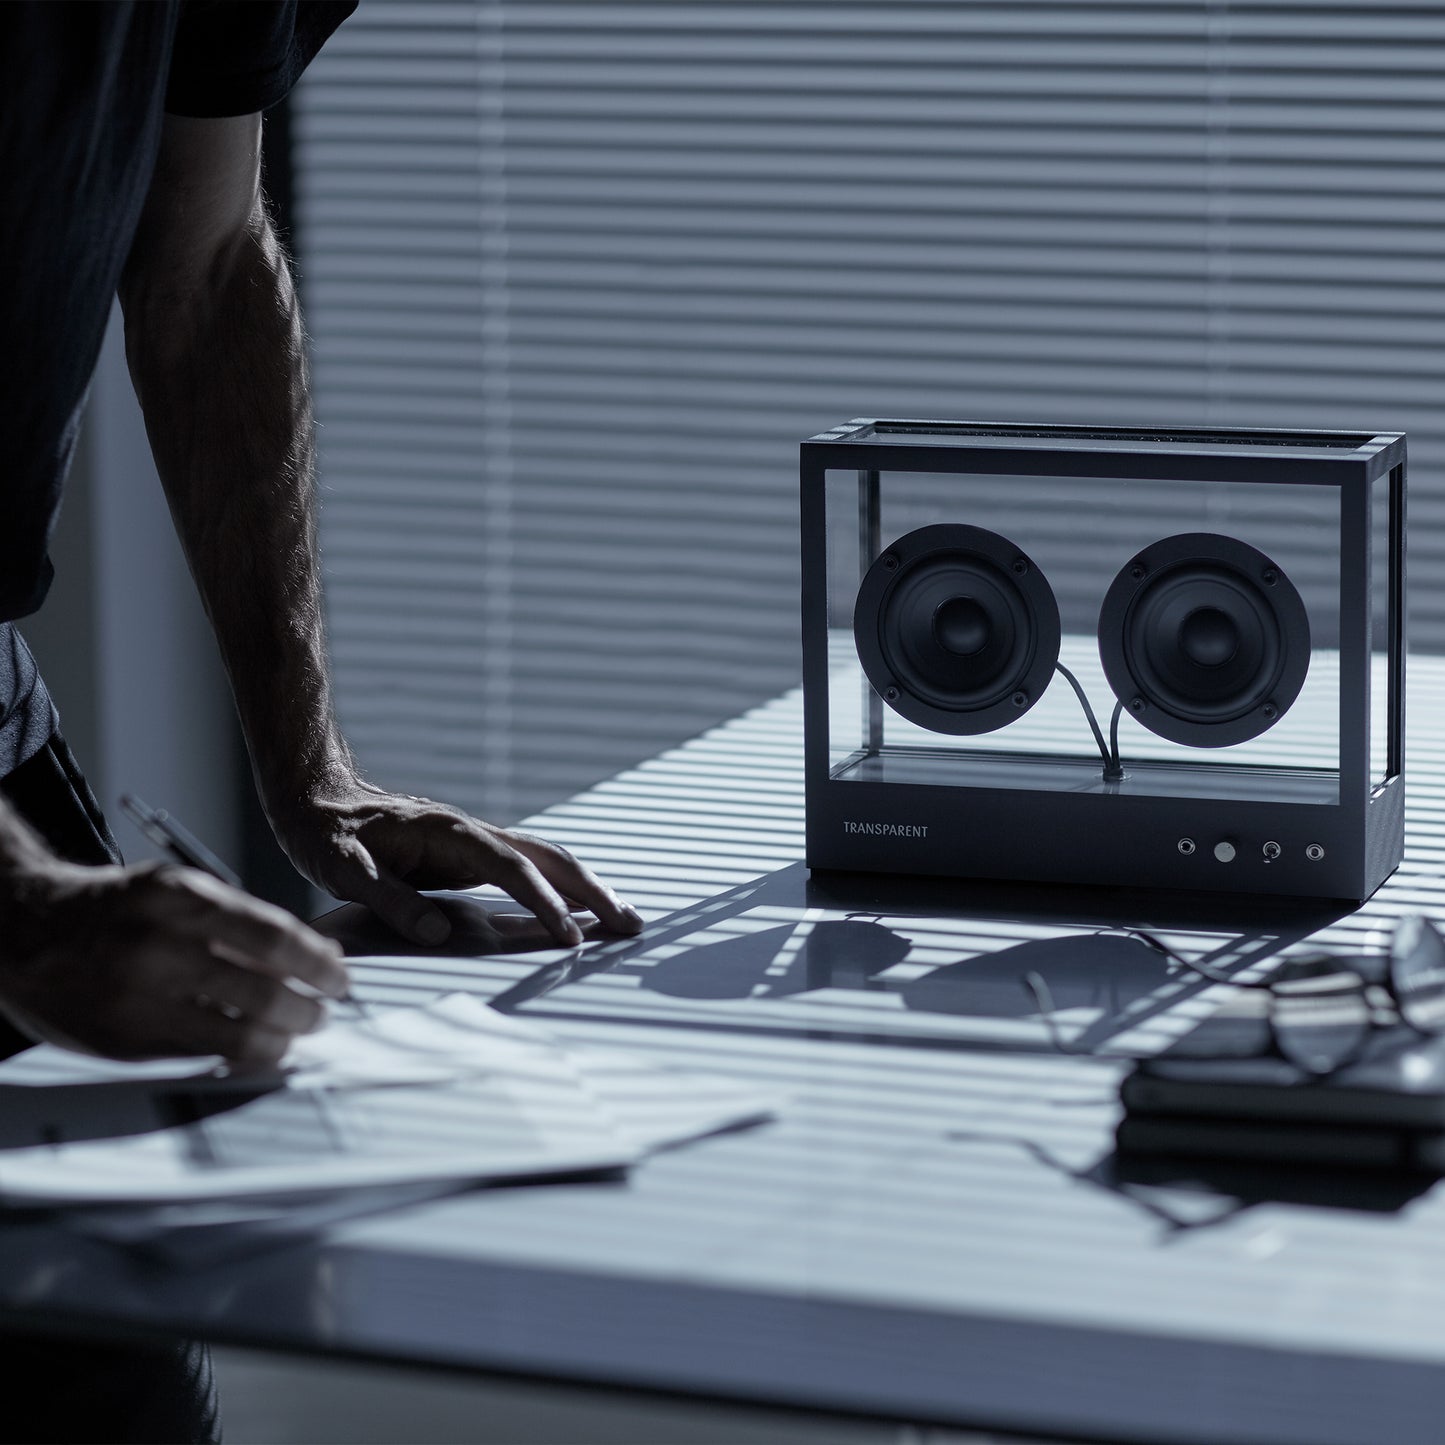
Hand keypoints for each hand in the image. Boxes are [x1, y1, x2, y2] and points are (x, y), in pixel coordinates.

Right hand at [0, 860, 349, 1063]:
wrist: (23, 930)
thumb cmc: (116, 910)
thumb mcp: (174, 892)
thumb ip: (237, 923)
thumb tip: (311, 958)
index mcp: (177, 898)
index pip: (274, 935)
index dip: (318, 963)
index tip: (339, 977)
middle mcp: (157, 947)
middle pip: (264, 991)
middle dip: (309, 1009)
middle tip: (323, 1012)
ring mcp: (138, 999)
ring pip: (238, 1035)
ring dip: (283, 1040)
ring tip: (296, 1033)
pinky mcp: (125, 1042)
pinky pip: (201, 1056)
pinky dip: (240, 1056)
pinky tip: (256, 1049)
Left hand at [274, 775, 645, 948]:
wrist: (317, 794)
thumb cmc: (326, 832)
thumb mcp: (344, 869)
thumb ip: (392, 900)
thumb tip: (441, 935)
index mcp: (450, 834)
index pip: (512, 871)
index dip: (545, 904)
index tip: (571, 938)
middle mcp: (473, 833)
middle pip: (550, 858)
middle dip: (594, 891)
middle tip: (632, 925)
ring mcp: (475, 843)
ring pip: (546, 860)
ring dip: (587, 887)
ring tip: (623, 918)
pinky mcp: (470, 854)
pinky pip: (528, 869)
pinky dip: (562, 886)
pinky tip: (577, 906)